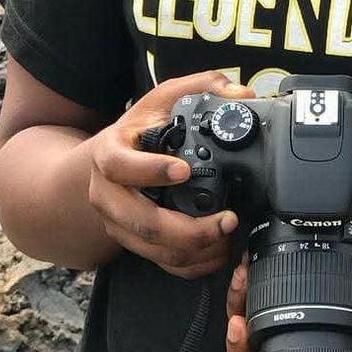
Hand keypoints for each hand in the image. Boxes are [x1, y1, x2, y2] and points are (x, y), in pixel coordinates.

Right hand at [88, 71, 255, 278]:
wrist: (110, 158)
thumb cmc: (142, 126)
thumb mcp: (166, 97)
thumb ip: (204, 86)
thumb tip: (242, 96)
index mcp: (110, 154)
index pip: (120, 165)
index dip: (150, 170)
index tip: (184, 170)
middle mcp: (108, 194)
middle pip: (140, 221)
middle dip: (186, 228)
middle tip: (226, 219)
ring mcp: (119, 222)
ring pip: (152, 248)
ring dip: (193, 248)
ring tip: (228, 234)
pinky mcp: (133, 242)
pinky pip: (159, 262)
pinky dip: (190, 264)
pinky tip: (216, 253)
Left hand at [224, 264, 351, 351]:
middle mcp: (303, 348)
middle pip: (254, 351)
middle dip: (240, 338)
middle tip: (238, 322)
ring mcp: (300, 321)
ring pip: (254, 321)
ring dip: (242, 303)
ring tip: (242, 282)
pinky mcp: (303, 293)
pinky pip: (269, 292)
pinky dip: (255, 282)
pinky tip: (251, 267)